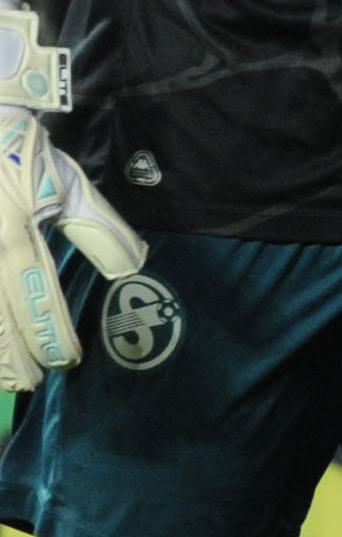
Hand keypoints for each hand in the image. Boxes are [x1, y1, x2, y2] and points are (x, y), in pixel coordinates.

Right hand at [0, 9, 142, 390]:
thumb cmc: (22, 151)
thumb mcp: (67, 186)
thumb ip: (100, 230)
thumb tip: (134, 270)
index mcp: (12, 235)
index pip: (35, 298)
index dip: (50, 335)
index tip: (63, 363)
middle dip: (11, 356)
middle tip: (27, 385)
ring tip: (1, 377)